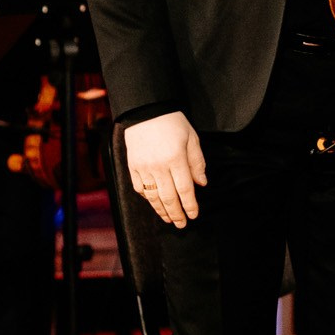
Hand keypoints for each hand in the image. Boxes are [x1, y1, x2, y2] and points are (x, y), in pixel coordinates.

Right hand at [125, 110, 208, 226]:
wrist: (146, 111)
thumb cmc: (172, 122)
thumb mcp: (191, 138)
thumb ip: (197, 162)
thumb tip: (201, 184)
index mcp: (176, 159)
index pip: (185, 189)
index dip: (190, 205)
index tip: (194, 215)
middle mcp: (158, 166)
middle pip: (168, 197)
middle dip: (176, 214)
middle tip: (182, 224)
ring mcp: (143, 168)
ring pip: (153, 197)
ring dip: (162, 211)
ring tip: (169, 219)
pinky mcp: (132, 166)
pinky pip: (139, 188)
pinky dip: (147, 198)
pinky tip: (154, 203)